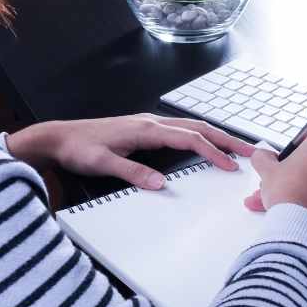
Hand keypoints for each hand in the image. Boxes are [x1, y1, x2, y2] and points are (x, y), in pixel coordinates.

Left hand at [6, 114, 253, 188]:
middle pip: (198, 128)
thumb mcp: (103, 164)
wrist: (59, 136)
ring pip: (191, 127)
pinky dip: (199, 136)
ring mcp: (148, 123)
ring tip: (234, 149)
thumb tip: (161, 184)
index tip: (229, 167)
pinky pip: (181, 129)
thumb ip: (133, 173)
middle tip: (248, 152)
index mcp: (146, 129)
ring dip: (214, 136)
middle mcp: (151, 122)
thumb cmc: (79, 148)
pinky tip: (203, 143)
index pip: (189, 139)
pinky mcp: (144, 129)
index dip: (213, 153)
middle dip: (225, 140)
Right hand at [244, 131, 306, 228]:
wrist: (301, 225)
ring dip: (297, 187)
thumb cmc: (290, 194)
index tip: (284, 161)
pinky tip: (290, 207)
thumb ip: (263, 157)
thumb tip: (263, 156)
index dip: (292, 152)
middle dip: (293, 171)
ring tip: (276, 199)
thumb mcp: (267, 169)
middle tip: (278, 180)